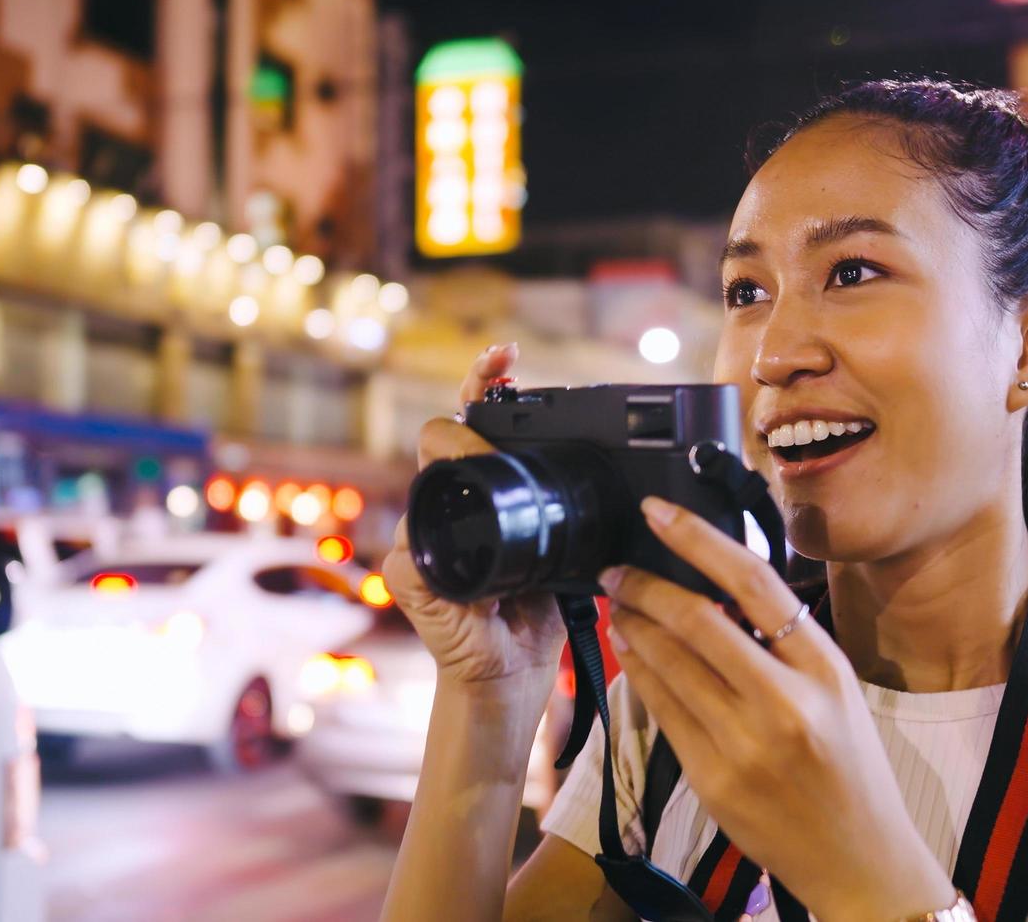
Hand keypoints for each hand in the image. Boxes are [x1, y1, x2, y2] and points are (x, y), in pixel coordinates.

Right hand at [381, 343, 566, 691]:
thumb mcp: (568, 550)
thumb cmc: (536, 609)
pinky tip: (468, 575)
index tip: (506, 355)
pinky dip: (434, 555)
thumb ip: (572, 514)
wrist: (514, 671)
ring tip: (497, 512)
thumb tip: (618, 484)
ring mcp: (422, 536)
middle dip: (464, 425)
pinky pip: (410, 550)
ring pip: (425, 489)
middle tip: (490, 419)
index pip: (474, 420)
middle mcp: (447, 504)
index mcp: (484, 490)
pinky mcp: (410, 575)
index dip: (483, 381)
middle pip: (438, 441)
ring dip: (457, 491)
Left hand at [601, 496, 956, 918]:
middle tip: (617, 568)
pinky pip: (662, 710)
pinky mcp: (712, 779)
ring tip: (620, 603)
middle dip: (645, 585)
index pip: (753, 582)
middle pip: (697, 620)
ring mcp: (744, 745)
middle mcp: (785, 703)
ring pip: (668, 663)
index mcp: (825, 668)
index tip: (657, 513)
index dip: (698, 539)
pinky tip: (630, 651)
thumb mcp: (837, 690)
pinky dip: (640, 671)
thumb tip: (715, 589)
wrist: (861, 860)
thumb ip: (783, 642)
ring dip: (633, 625)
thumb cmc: (851, 768)